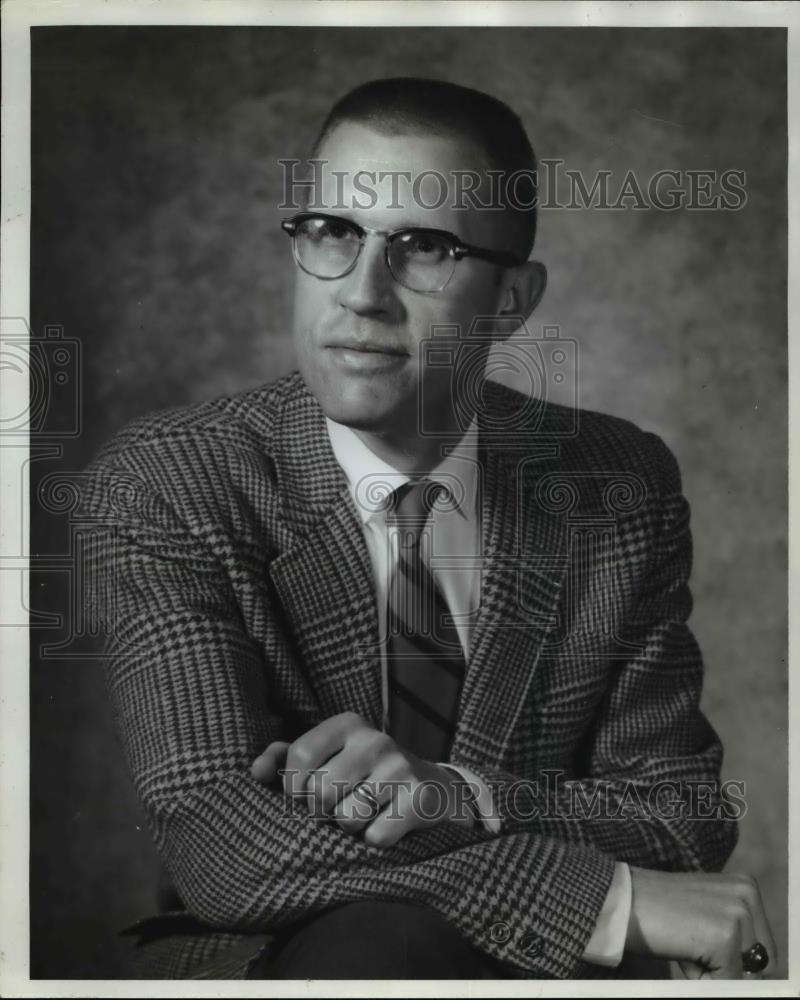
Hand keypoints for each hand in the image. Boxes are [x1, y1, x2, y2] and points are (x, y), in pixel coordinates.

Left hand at [250, 711, 476, 846]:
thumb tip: (256, 771)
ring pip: (348, 817)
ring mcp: (400, 768)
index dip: (292, 786)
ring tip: (362, 813)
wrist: (429, 788)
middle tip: (335, 808)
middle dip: (321, 811)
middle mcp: (375, 740)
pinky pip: (376, 836)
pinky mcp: (420, 798)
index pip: (300, 755)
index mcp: (347, 724)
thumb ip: (285, 758)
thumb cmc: (361, 774)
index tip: (302, 795)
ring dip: (349, 827)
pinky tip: (385, 822)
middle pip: (320, 791)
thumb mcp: (326, 756)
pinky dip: (375, 839)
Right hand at [626, 867, 775, 977]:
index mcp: (746, 887)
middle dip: (727, 968)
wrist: (621, 902)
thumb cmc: (660, 914)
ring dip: (714, 973)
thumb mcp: (707, 916)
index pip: (764, 950)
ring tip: (685, 944)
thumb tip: (757, 972)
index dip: (736, 963)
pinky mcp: (724, 935)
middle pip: (761, 964)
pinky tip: (681, 952)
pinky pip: (728, 982)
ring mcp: (738, 913)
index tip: (703, 945)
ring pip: (745, 975)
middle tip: (691, 944)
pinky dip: (702, 979)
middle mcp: (748, 894)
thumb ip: (735, 934)